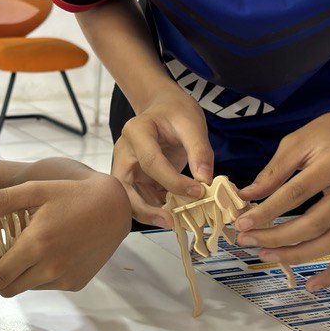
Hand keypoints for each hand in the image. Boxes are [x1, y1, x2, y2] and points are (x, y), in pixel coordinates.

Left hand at [0, 174, 130, 295]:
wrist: (114, 208)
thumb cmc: (73, 195)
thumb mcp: (36, 189)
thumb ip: (2, 201)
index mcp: (37, 244)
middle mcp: (50, 267)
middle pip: (9, 289)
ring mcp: (64, 278)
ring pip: (27, 287)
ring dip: (16, 276)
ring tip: (16, 253)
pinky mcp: (76, 282)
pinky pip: (47, 285)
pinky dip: (37, 275)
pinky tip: (43, 254)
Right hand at [111, 87, 213, 226]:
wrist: (164, 108)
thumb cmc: (176, 112)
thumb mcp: (192, 124)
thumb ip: (200, 150)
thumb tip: (205, 181)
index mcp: (136, 132)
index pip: (151, 162)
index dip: (174, 181)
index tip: (198, 192)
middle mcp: (124, 152)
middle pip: (125, 187)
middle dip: (145, 209)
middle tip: (170, 222)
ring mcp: (127, 167)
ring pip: (130, 198)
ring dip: (151, 213)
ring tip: (176, 221)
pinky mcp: (135, 178)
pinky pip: (142, 199)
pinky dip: (157, 209)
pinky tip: (176, 213)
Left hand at [235, 106, 329, 291]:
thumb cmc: (328, 134)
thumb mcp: (297, 142)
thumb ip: (273, 171)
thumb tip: (246, 197)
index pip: (296, 194)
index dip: (267, 211)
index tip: (242, 222)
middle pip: (313, 224)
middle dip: (276, 236)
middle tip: (247, 240)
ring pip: (329, 242)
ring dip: (296, 255)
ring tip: (265, 256)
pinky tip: (311, 285)